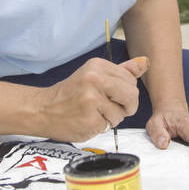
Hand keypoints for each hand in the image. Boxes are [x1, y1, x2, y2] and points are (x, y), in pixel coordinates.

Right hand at [34, 56, 148, 141]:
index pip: (131, 80)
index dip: (124, 92)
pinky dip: (101, 127)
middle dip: (125, 106)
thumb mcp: (94, 75)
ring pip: (122, 113)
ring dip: (111, 118)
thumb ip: (122, 71)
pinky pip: (110, 126)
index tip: (108, 94)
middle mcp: (94, 79)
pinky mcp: (89, 118)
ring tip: (93, 113)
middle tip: (106, 106)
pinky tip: (87, 120)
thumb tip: (145, 62)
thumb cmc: (71, 94)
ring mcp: (91, 99)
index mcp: (97, 65)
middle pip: (132, 95)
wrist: (43, 109)